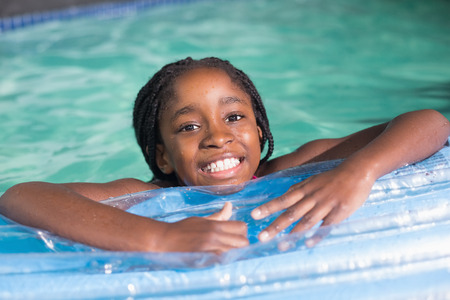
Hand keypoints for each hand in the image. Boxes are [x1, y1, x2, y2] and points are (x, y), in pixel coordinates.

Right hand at [159, 202, 248, 253]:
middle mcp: (214, 235)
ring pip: (235, 252)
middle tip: (232, 244)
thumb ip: (218, 216)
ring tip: (225, 251)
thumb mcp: (201, 219)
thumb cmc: (182, 229)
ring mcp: (210, 248)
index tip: (236, 234)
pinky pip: (223, 260)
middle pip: (242, 241)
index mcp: (215, 225)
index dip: (241, 231)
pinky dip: (224, 259)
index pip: (241, 226)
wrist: (164, 240)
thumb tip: (229, 205)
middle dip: (241, 243)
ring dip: (233, 252)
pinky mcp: (205, 258)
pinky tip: (218, 257)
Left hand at [251, 164, 373, 244]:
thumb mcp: (313, 179)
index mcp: (304, 189)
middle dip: (275, 226)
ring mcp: (325, 205)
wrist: (357, 170)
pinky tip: (307, 244)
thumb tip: (285, 194)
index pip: (282, 200)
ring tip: (280, 246)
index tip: (254, 215)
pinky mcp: (339, 212)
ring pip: (306, 222)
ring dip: (292, 234)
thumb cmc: (333, 177)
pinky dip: (316, 235)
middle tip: (261, 237)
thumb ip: (299, 187)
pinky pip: (326, 226)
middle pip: (290, 213)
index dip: (268, 207)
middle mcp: (312, 197)